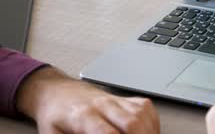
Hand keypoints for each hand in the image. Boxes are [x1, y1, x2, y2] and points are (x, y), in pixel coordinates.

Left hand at [16, 67, 159, 133]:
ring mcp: (117, 100)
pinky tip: (147, 132)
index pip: (108, 133)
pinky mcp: (126, 99)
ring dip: (148, 132)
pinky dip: (152, 123)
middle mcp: (103, 105)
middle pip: (132, 123)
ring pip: (142, 115)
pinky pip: (146, 109)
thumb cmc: (54, 118)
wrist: (56, 93)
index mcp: (82, 117)